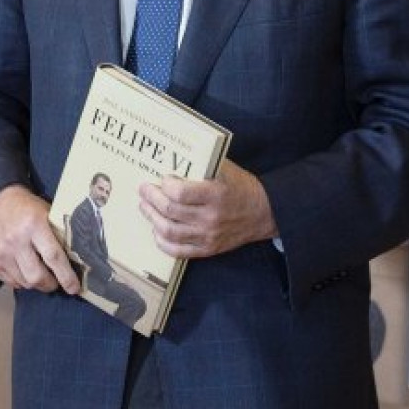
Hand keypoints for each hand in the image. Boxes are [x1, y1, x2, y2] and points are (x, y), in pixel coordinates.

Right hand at [0, 184, 79, 293]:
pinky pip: (12, 282)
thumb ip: (59, 234)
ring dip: (37, 283)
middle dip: (51, 284)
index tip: (74, 287)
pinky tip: (26, 271)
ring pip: (25, 283)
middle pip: (37, 276)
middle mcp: (16, 240)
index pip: (53, 257)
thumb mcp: (48, 213)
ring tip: (42, 275)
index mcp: (34, 225)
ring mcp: (1, 252)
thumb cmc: (28, 208)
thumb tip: (77, 259)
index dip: (66, 276)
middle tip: (57, 282)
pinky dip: (22, 282)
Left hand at [138, 160, 277, 258]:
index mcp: (216, 195)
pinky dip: (162, 242)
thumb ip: (202, 165)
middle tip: (144, 189)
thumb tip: (174, 157)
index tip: (162, 178)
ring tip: (145, 207)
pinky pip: (178, 251)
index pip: (180, 194)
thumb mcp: (226, 170)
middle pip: (170, 211)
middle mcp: (211, 218)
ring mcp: (208, 236)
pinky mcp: (208, 249)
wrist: (265, 213)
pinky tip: (156, 231)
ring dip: (152, 218)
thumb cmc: (242, 187)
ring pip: (169, 232)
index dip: (165, 185)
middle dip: (151, 198)